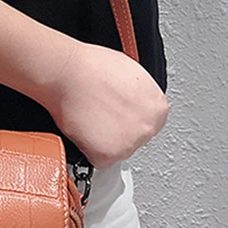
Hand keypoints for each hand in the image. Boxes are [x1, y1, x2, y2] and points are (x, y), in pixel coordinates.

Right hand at [42, 38, 169, 169]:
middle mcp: (148, 127)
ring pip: (114, 151)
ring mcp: (129, 143)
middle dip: (114, 131)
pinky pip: (96, 160)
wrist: (69, 73)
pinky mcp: (108, 155)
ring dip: (100, 140)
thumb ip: (138, 95)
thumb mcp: (131, 74)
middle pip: (132, 139)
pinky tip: (82, 127)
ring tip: (88, 117)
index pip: (145, 123)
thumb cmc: (92, 67)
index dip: (125, 118)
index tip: (114, 113)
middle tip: (98, 114)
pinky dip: (86, 148)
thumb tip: (131, 101)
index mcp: (158, 108)